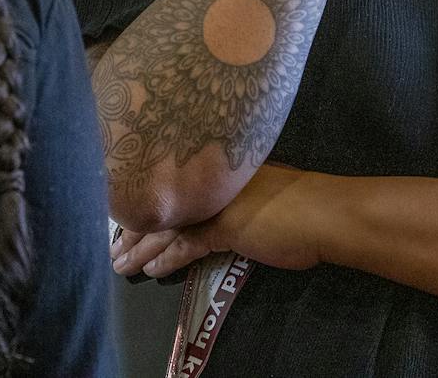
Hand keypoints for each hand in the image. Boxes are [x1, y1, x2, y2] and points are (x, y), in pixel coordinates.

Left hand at [110, 165, 324, 278]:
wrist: (324, 212)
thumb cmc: (298, 200)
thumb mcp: (255, 187)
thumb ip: (229, 191)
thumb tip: (210, 203)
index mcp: (218, 168)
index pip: (172, 184)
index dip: (147, 201)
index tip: (126, 214)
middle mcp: (211, 180)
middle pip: (163, 204)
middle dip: (134, 227)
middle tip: (113, 246)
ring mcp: (216, 202)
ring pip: (167, 227)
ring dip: (141, 248)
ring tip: (121, 264)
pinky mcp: (224, 228)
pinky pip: (186, 247)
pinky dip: (166, 260)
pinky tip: (150, 270)